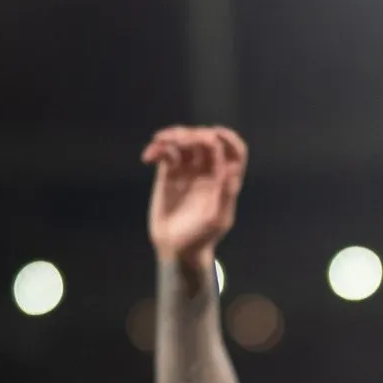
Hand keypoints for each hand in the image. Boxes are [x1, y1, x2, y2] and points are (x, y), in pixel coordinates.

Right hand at [143, 125, 247, 264]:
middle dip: (193, 135)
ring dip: (173, 136)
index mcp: (226, 178)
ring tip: (160, 140)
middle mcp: (209, 170)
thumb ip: (224, 195)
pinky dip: (157, 149)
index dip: (228, 137)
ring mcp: (189, 170)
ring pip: (184, 141)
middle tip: (179, 141)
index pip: (234, 150)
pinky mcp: (169, 173)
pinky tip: (148, 157)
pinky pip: (166, 153)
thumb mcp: (217, 219)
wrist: (177, 248)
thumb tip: (231, 170)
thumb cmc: (202, 237)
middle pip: (206, 140)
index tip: (214, 134)